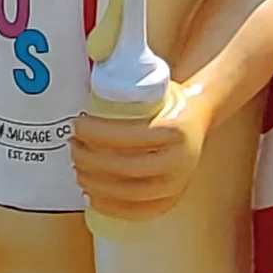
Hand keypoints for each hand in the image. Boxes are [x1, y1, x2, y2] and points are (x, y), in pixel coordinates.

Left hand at [70, 83, 211, 221]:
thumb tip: (88, 61)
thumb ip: (126, 75)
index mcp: (175, 130)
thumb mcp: (155, 82)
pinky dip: (113, 207)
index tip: (77, 126)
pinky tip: (93, 196)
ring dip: (95, 183)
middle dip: (89, 160)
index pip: (127, 137)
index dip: (96, 135)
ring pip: (128, 193)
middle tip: (72, 147)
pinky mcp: (173, 198)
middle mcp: (180, 160)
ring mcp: (178, 183)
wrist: (200, 115)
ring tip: (78, 169)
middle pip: (124, 168)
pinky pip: (140, 212)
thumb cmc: (169, 98)